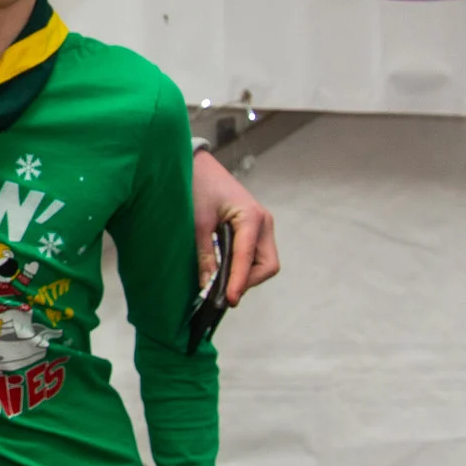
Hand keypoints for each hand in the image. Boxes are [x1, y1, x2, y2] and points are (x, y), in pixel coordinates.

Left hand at [192, 149, 279, 304]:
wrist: (198, 165)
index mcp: (252, 217)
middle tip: (223, 292)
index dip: (239, 282)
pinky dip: (243, 266)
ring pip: (263, 262)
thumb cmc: (198, 187)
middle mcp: (264, 222)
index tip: (230, 300)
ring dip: (245, 275)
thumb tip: (208, 285)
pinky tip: (224, 268)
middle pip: (267, 265)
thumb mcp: (198, 223)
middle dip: (247, 281)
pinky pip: (255, 255)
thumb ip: (205, 254)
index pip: (248, 258)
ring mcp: (262, 226)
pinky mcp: (255, 228)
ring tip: (221, 281)